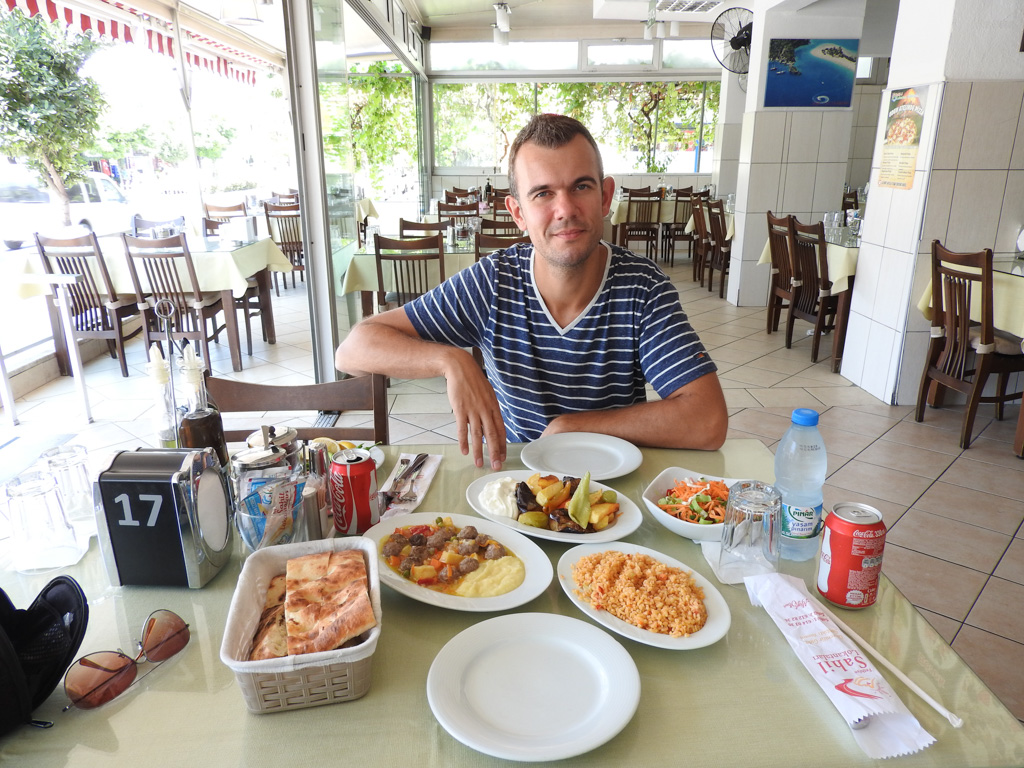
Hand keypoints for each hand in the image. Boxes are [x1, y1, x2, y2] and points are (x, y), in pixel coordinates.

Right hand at [443, 353, 506, 469]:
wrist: (460, 368)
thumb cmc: (474, 382)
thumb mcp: (487, 394)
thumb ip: (490, 409)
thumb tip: (491, 423)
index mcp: (494, 407)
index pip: (501, 430)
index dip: (502, 445)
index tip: (503, 457)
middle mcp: (486, 410)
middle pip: (492, 436)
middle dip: (495, 453)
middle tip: (496, 466)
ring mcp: (473, 411)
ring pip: (478, 435)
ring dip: (479, 451)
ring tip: (479, 463)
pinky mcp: (460, 410)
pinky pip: (462, 429)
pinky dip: (463, 441)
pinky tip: (464, 451)